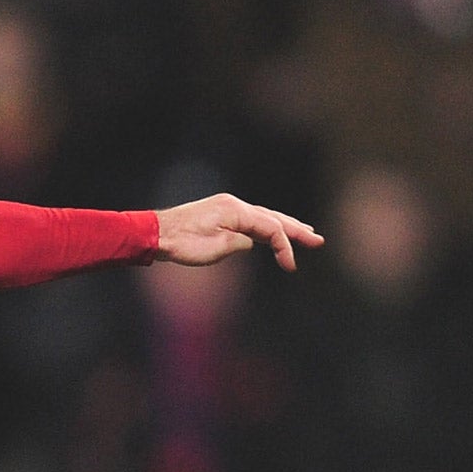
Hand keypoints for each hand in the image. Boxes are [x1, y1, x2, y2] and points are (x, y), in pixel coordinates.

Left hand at [155, 193, 323, 271]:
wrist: (155, 233)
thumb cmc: (181, 243)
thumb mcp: (213, 248)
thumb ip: (238, 243)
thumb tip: (249, 242)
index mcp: (236, 211)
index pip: (270, 228)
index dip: (285, 246)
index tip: (291, 266)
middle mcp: (235, 205)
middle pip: (273, 218)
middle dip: (296, 230)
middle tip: (317, 240)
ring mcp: (227, 209)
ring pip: (262, 217)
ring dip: (283, 226)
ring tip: (303, 233)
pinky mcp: (219, 215)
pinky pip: (249, 220)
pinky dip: (264, 227)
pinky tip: (270, 234)